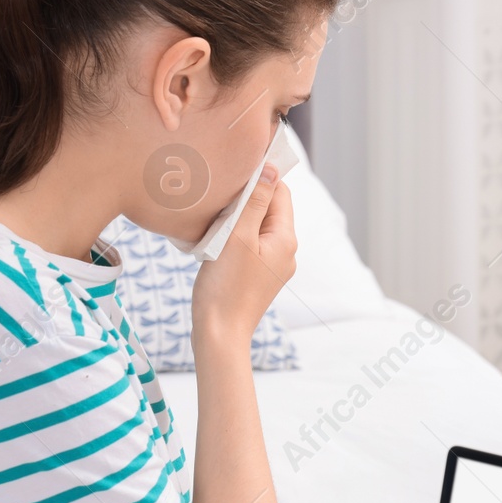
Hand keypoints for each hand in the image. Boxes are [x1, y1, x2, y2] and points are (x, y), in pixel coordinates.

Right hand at [191, 164, 295, 351]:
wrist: (219, 333)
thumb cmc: (226, 286)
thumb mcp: (238, 236)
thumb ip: (255, 201)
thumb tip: (270, 169)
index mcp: (286, 239)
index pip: (280, 192)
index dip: (259, 179)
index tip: (232, 176)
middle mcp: (286, 251)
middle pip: (269, 208)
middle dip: (245, 200)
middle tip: (218, 200)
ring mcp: (273, 265)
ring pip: (257, 226)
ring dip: (236, 219)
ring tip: (214, 222)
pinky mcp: (258, 276)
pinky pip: (249, 244)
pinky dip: (233, 237)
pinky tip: (215, 241)